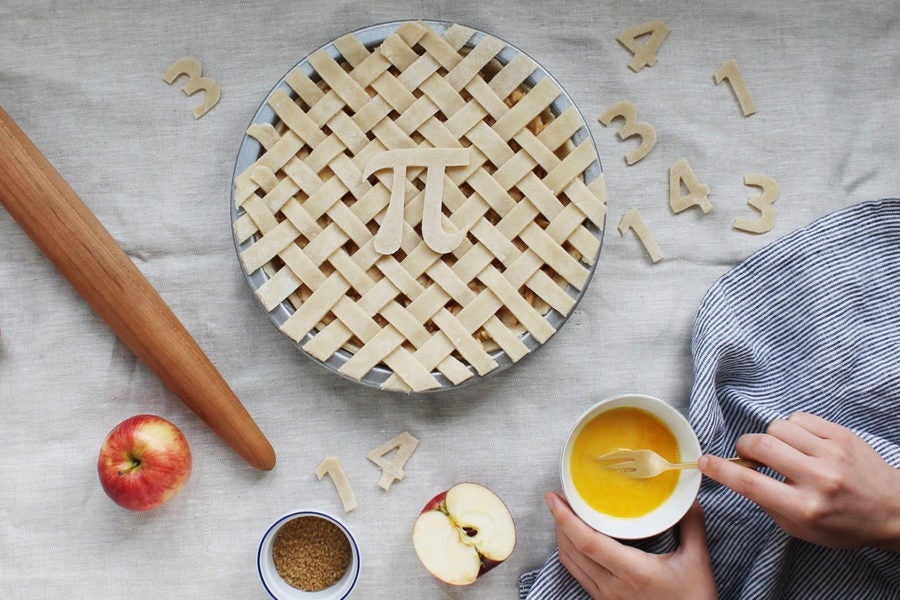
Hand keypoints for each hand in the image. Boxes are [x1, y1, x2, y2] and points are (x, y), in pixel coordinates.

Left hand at [545, 492, 716, 599]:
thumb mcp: (698, 561)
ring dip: (563, 535)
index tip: (554, 498)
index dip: (566, 518)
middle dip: (560, 520)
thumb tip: (686, 496)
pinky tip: (576, 537)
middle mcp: (613, 587)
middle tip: (560, 496)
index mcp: (633, 573)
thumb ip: (692, 524)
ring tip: (565, 512)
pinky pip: (577, 573)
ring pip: (570, 562)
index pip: (588, 542)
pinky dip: (571, 551)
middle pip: (572, 549)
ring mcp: (606, 596)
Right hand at [699, 412, 899, 550]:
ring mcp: (832, 454)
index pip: (750, 483)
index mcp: (804, 507)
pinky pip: (799, 419)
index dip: (720, 469)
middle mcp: (818, 479)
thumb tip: (740, 474)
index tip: (704, 462)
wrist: (893, 510)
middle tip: (750, 455)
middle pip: (760, 446)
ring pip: (777, 427)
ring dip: (771, 438)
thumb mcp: (801, 529)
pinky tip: (802, 443)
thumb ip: (768, 503)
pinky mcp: (842, 435)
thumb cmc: (844, 524)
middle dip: (744, 446)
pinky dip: (792, 429)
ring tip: (783, 451)